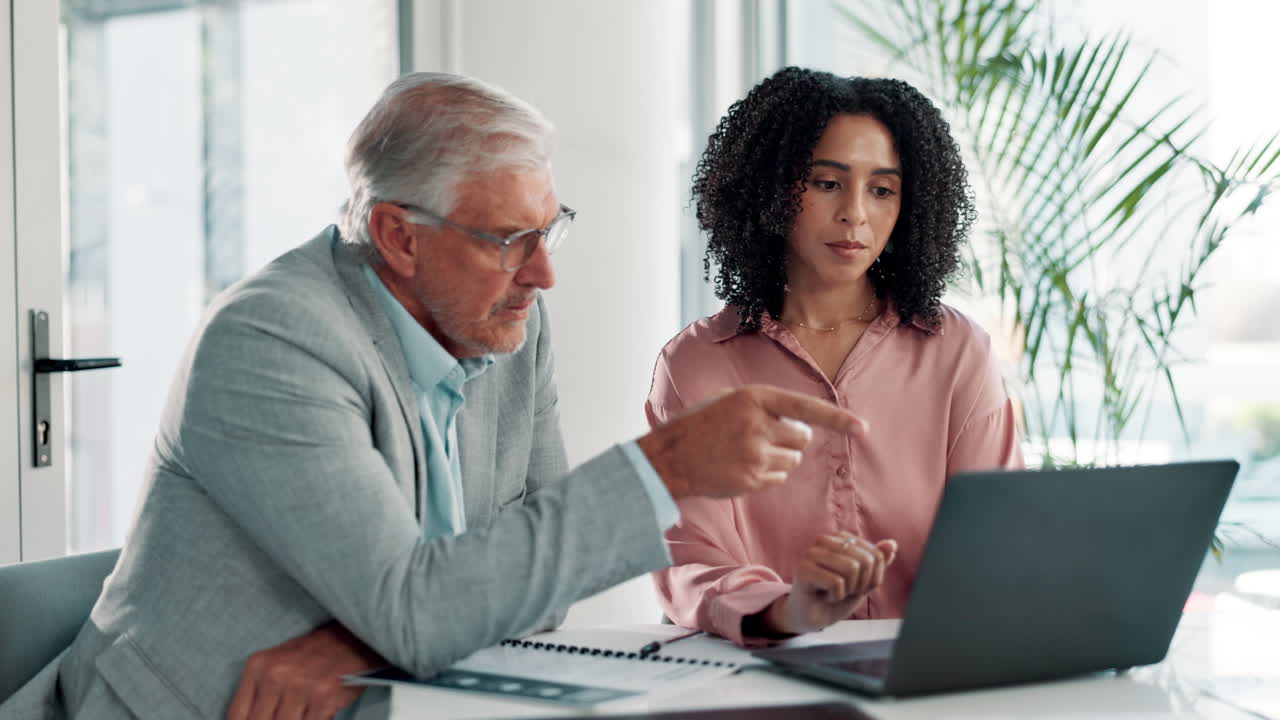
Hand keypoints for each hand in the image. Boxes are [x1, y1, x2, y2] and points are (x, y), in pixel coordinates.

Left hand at [226, 622, 385, 719]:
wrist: (354, 639)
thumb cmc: (314, 655)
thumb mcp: (278, 665)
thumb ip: (260, 694)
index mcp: (258, 666)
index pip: (236, 717)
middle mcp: (276, 675)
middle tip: (286, 716)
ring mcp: (300, 686)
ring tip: (300, 714)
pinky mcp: (323, 696)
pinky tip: (315, 715)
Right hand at [637, 385, 867, 498]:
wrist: (669, 457)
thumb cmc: (699, 424)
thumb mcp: (729, 399)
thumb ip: (765, 407)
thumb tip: (804, 427)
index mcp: (754, 399)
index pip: (807, 409)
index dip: (839, 419)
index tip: (863, 428)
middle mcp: (758, 426)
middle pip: (802, 439)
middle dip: (791, 440)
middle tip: (763, 438)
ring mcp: (754, 456)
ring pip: (792, 462)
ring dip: (779, 459)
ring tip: (748, 453)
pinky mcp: (750, 481)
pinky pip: (778, 480)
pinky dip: (767, 476)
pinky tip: (741, 468)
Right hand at [765, 536, 897, 634]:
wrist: (812, 616)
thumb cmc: (836, 595)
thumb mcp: (864, 579)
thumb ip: (877, 561)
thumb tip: (891, 544)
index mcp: (841, 538)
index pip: (876, 555)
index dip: (873, 578)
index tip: (856, 585)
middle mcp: (825, 540)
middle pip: (865, 560)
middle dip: (860, 584)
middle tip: (844, 590)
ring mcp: (812, 553)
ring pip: (851, 568)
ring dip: (848, 589)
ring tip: (834, 592)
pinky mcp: (803, 569)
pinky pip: (836, 582)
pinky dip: (836, 596)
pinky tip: (824, 596)